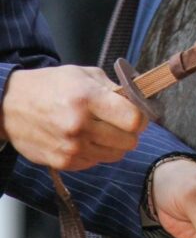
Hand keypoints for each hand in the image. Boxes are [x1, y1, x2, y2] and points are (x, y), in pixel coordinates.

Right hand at [0, 65, 146, 169]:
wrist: (11, 106)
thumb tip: (138, 101)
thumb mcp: (83, 74)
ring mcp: (71, 148)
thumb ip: (113, 88)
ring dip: (115, 144)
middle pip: (128, 141)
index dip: (142, 118)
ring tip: (102, 129)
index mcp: (87, 99)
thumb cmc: (50, 85)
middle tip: (122, 123)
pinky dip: (97, 152)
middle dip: (130, 132)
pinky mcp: (63, 163)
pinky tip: (86, 138)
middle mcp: (79, 126)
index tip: (139, 114)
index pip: (133, 119)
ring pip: (114, 155)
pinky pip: (95, 162)